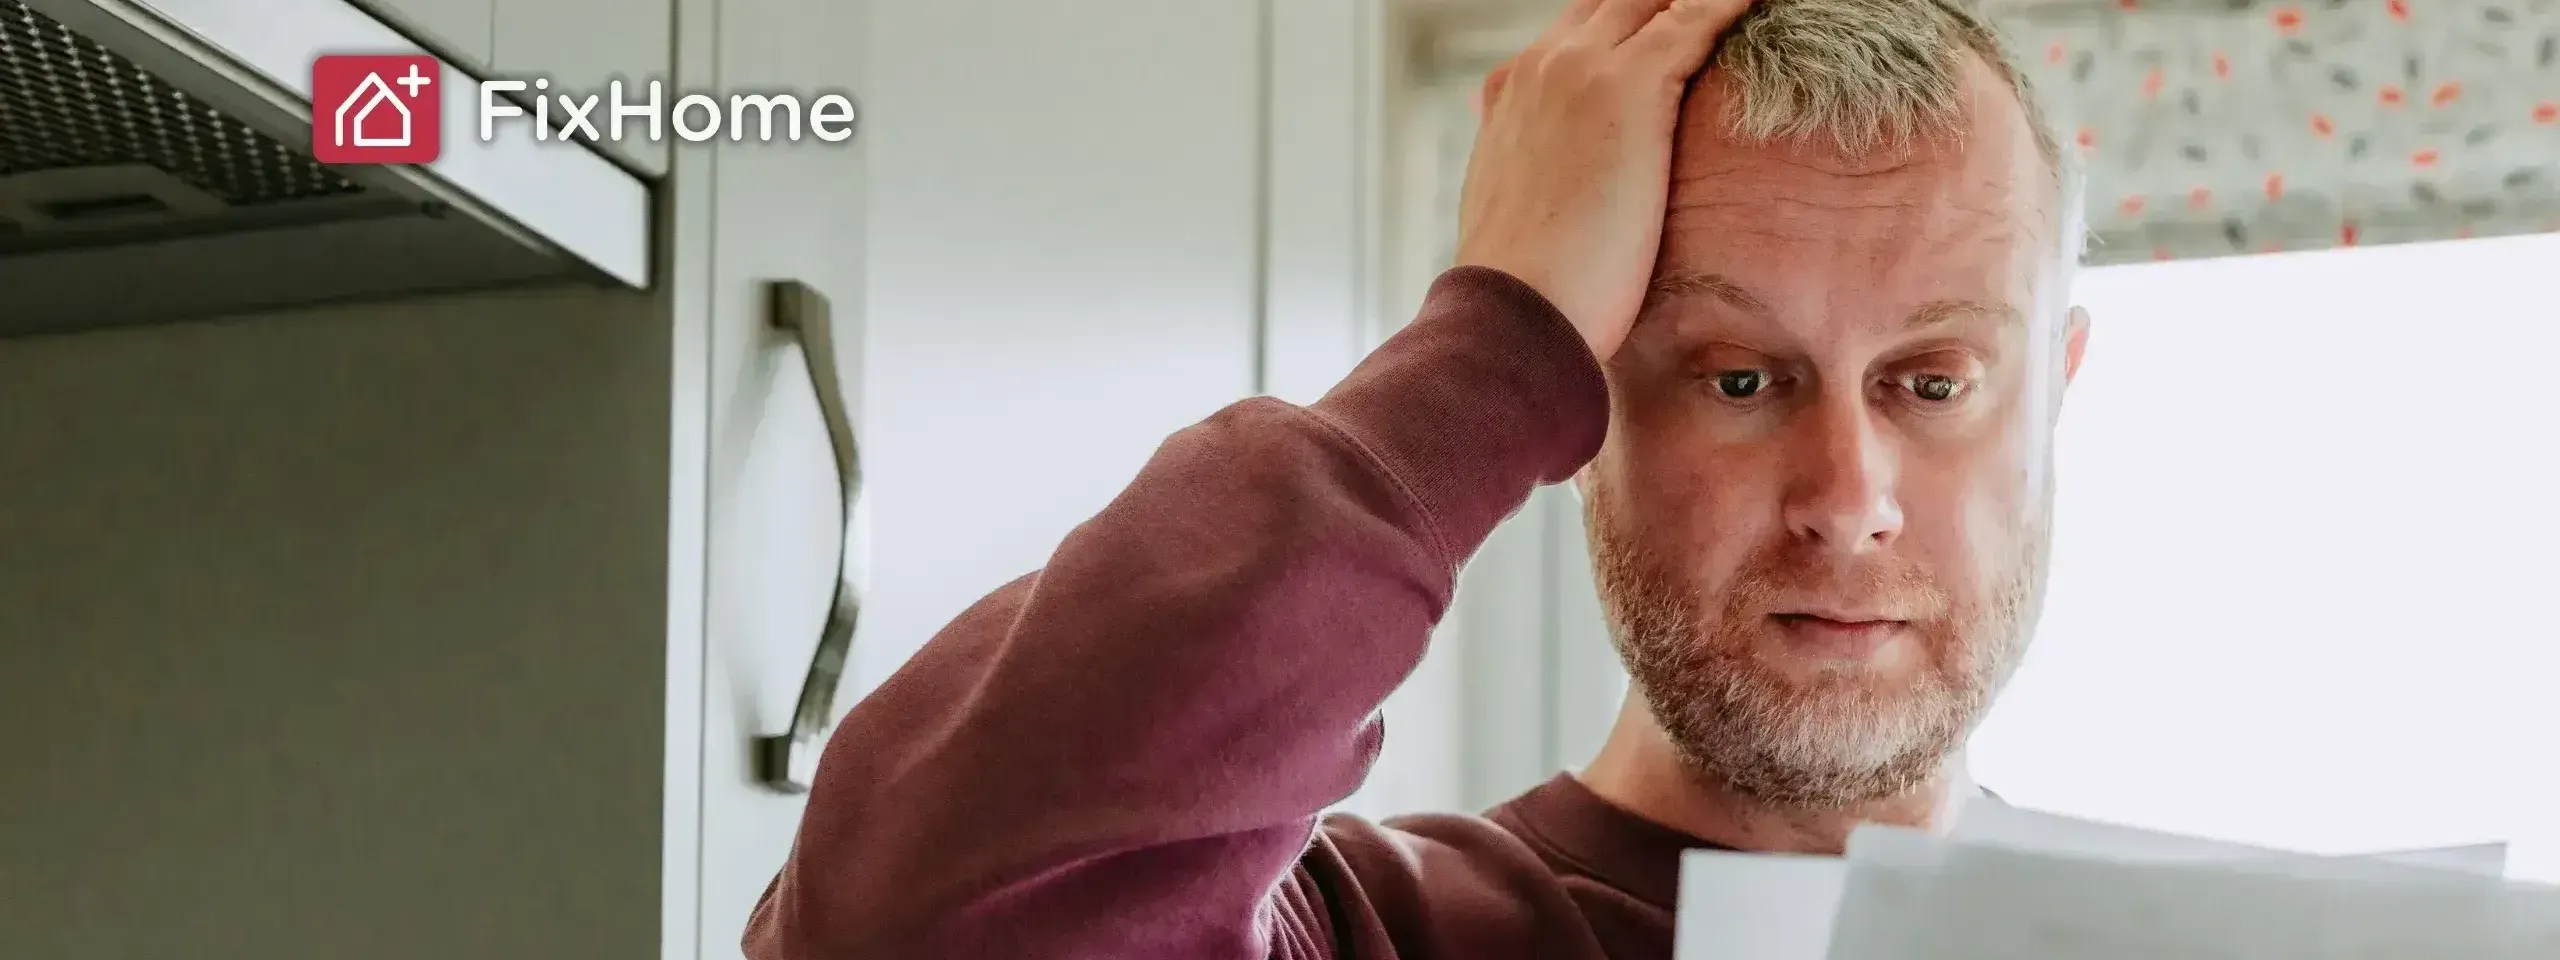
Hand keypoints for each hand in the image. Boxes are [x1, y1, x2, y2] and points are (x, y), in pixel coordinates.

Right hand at [1453, 0, 1752, 361]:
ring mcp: (1582, 70)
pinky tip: (1761, 2)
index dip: (1627, 28)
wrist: (1515, 316)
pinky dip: (1733, 4)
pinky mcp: (1631, 87)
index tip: (1666, 39)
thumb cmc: (1528, 292)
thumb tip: (1569, 202)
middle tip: (1714, 19)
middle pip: (1617, 1)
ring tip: (1748, 7)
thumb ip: (1544, 182)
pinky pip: (1696, 15)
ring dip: (1698, 4)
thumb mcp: (1525, 219)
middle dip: (1661, 7)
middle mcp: (1542, 66)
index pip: (1582, 31)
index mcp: (1513, 93)